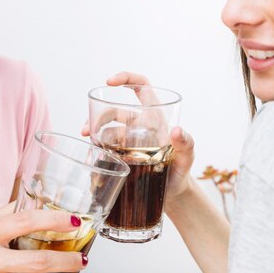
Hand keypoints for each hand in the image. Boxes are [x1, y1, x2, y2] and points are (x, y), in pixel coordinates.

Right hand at [81, 71, 194, 202]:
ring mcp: (129, 139)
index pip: (141, 87)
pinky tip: (91, 156)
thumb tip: (176, 131)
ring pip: (106, 129)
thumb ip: (186, 143)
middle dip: (98, 116)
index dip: (126, 78)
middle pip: (114, 111)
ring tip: (87, 143)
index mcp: (154, 116)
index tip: (109, 82)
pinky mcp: (121, 154)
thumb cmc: (182, 171)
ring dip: (94, 132)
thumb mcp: (187, 157)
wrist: (173, 194)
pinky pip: (105, 147)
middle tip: (86, 130)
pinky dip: (96, 149)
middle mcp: (139, 124)